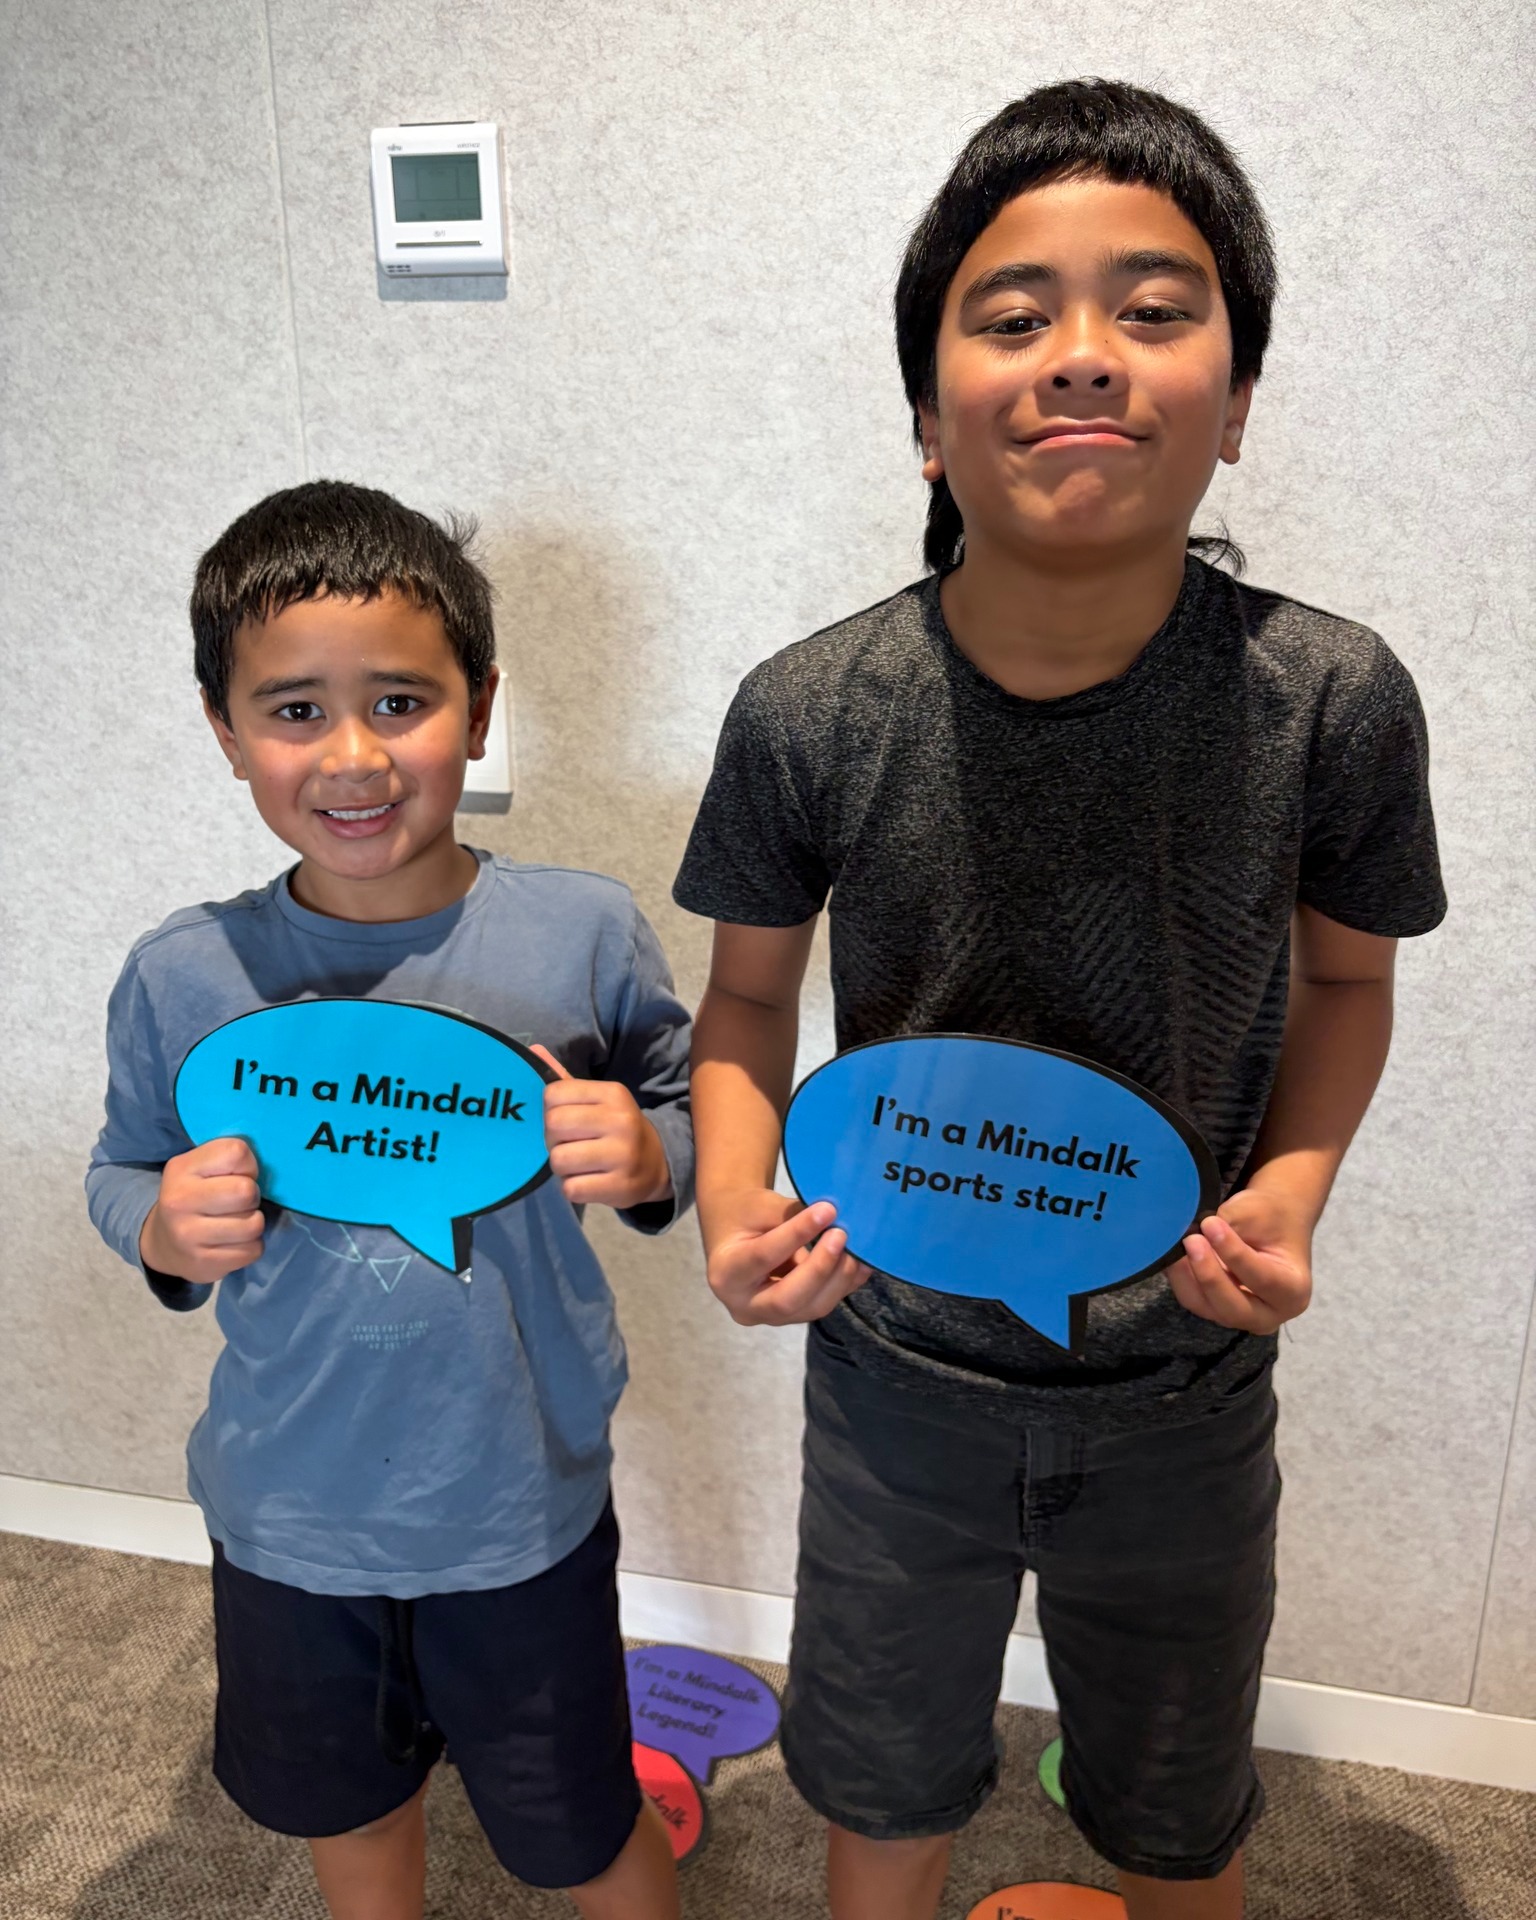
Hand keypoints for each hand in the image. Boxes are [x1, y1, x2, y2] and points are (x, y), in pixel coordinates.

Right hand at [139, 1137, 263, 1283]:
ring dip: (253, 1223)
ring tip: (237, 1221)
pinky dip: (250, 1246)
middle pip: (246, 1191)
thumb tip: (267, 1160)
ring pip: (253, 1225)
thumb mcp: (201, 1165)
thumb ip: (228, 1157)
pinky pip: (252, 1251)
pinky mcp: (203, 1264)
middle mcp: (179, 1202)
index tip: (236, 1175)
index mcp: (181, 1169)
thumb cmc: (195, 1195)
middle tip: (240, 1201)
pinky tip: (233, 1241)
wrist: (164, 1242)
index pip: (237, 1153)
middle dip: (251, 1196)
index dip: (247, 1164)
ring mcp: (188, 1236)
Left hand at [532, 1046, 672, 1209]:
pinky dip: (573, 1187)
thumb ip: (564, 1081)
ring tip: (578, 1164)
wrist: (657, 1164)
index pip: (553, 1093)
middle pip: (554, 1125)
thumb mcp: (597, 1101)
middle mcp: (621, 1120)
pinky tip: (588, 1180)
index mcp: (613, 1094)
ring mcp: (623, 1155)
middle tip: (568, 1144)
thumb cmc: (616, 1129)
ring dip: (562, 1166)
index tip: (565, 1120)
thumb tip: (532, 1050)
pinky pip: (571, 1188)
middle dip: (553, 1138)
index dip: (550, 1110)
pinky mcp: (620, 1187)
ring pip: (559, 1159)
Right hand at [703, 1188, 869, 1326]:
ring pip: (811, 1307)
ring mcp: (770, 1317)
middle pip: (787, 1298)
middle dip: (820, 1268)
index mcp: (727, 1274)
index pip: (763, 1256)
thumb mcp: (759, 1207)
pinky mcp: (793, 1316)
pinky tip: (862, 1263)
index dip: (797, 1234)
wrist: (736, 1235)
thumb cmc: (744, 1216)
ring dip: (839, 1277)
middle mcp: (744, 1305)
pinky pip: (823, 1304)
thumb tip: (834, 1216)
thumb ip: (790, 1214)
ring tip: (857, 1247)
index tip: (827, 1210)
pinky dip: (845, 1283)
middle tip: (842, 1234)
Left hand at [1166, 1182, 1313, 1333]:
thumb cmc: (1270, 1217)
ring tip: (1179, 1243)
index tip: (1211, 1225)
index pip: (1262, 1279)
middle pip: (1233, 1307)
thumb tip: (1190, 1231)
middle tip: (1191, 1239)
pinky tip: (1173, 1253)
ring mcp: (1240, 1316)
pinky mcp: (1215, 1309)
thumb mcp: (1255, 1213)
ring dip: (1188, 1276)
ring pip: (1206, 1306)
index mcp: (1294, 1292)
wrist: (1270, 1222)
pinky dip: (1180, 1277)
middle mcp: (1269, 1314)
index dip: (1234, 1254)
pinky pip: (1193, 1298)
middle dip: (1208, 1275)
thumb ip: (1227, 1225)